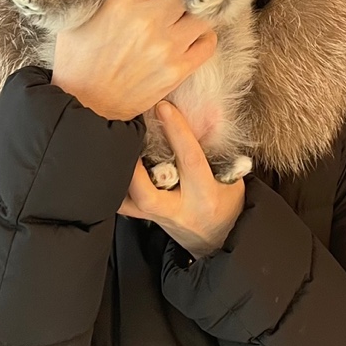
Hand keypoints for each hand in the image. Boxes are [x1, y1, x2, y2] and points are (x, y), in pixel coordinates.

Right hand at [51, 0, 217, 120]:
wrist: (83, 108)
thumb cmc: (77, 62)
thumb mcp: (78, 19)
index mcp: (121, 3)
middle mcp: (148, 21)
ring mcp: (166, 47)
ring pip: (203, 15)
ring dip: (202, 9)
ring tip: (198, 6)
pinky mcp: (177, 70)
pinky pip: (208, 43)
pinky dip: (206, 35)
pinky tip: (197, 33)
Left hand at [116, 100, 245, 258]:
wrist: (218, 238)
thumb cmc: (226, 202)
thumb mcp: (231, 178)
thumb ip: (216, 152)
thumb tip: (205, 113)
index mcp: (205, 195)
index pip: (190, 160)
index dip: (177, 131)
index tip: (164, 107)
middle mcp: (179, 209)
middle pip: (147, 194)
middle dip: (134, 166)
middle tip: (128, 136)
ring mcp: (160, 218)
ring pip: (128, 204)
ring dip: (119, 177)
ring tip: (115, 150)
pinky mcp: (147, 220)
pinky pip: (124, 207)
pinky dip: (116, 187)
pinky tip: (115, 167)